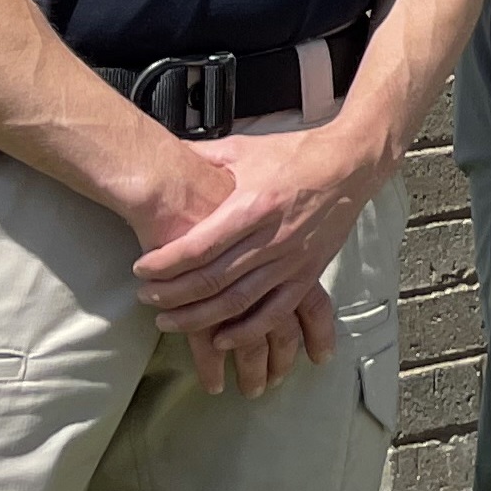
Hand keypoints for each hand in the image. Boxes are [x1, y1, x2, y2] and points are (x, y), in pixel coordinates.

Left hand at [130, 125, 382, 394]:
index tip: (141, 270)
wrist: (350, 164)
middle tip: (146, 298)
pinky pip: (276, 312)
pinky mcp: (309, 274)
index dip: (164, 263)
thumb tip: (160, 152)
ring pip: (239, 302)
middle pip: (213, 280)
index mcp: (254, 206)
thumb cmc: (294, 155)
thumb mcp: (244, 150)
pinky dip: (248, 331)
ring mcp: (293, 261)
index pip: (199, 247)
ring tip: (168, 321)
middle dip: (173, 295)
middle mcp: (273, 238)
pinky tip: (221, 340)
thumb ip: (202, 157)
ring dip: (200, 318)